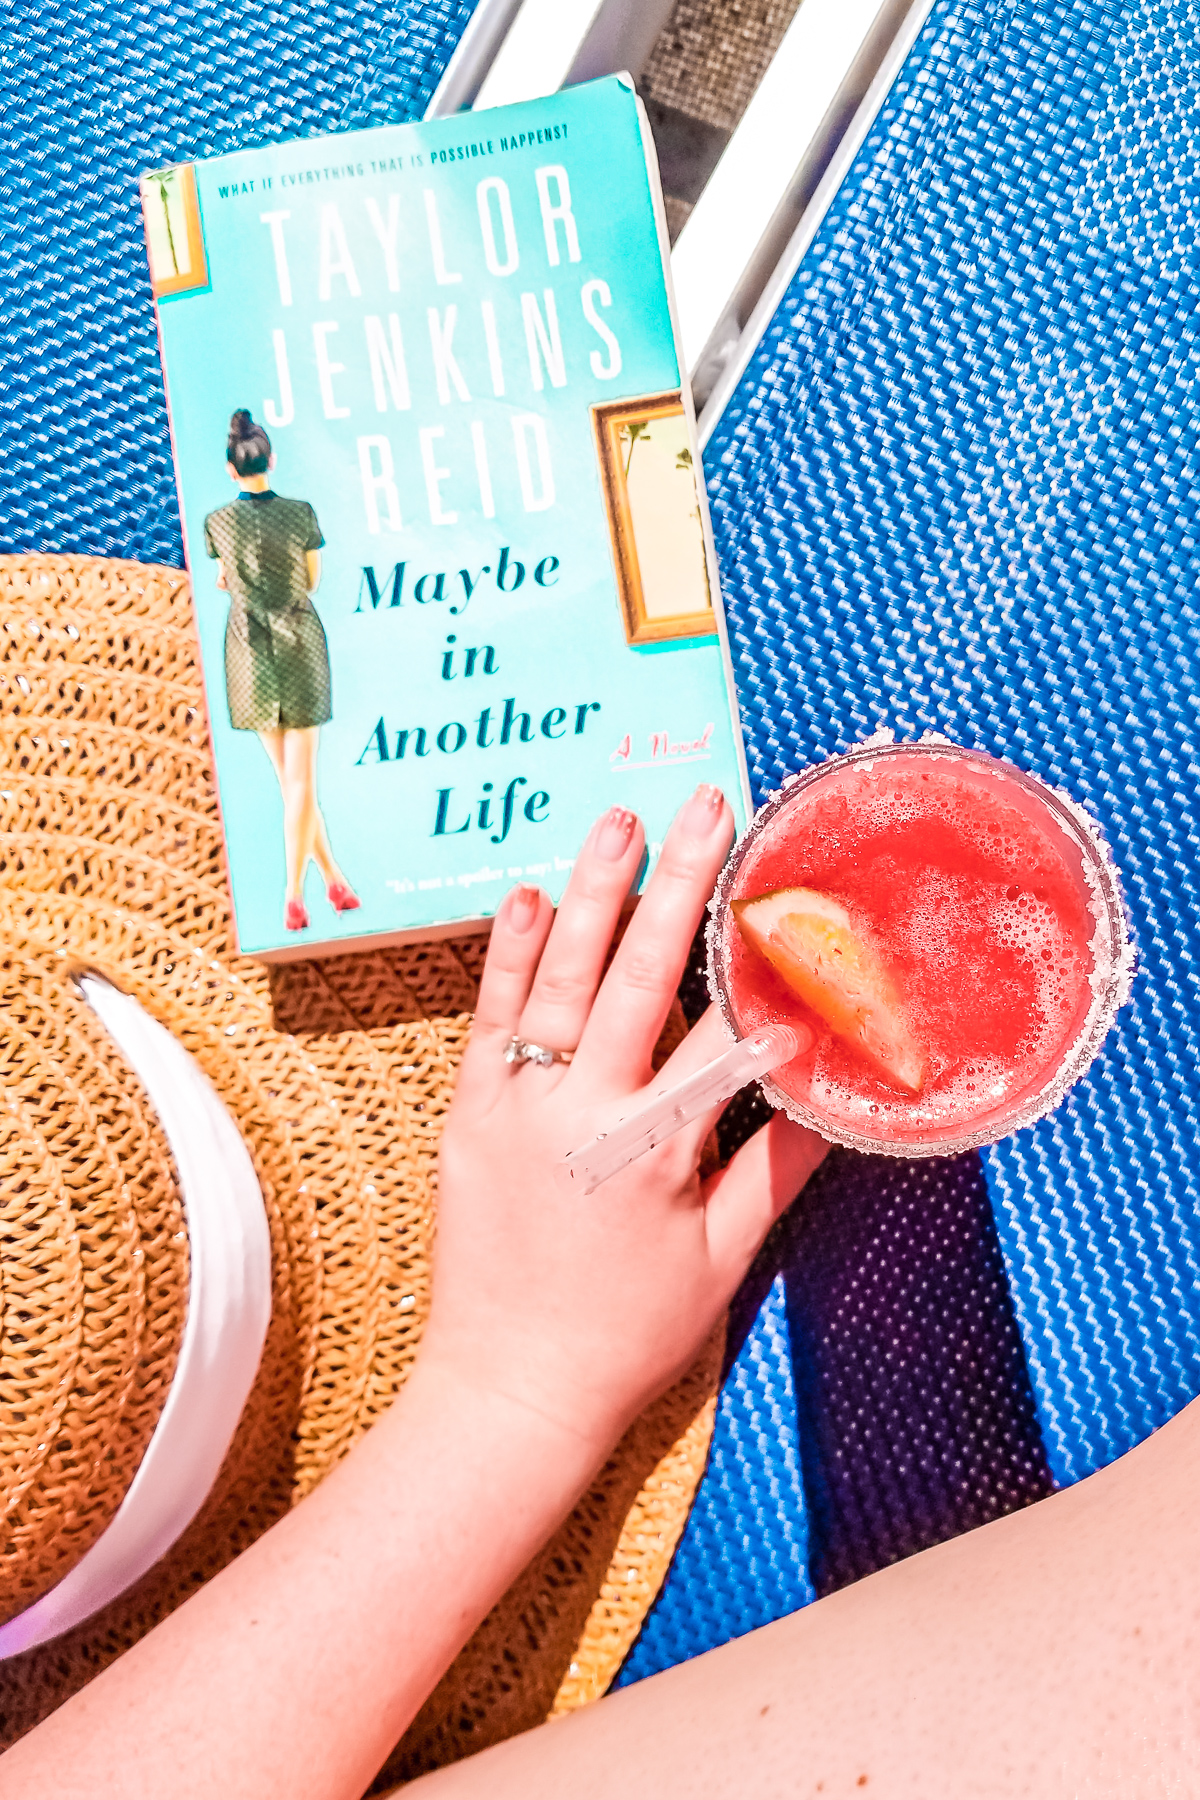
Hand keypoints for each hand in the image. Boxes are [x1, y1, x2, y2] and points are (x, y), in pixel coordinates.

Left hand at [427, 785, 827, 1460]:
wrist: (507, 1392)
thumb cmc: (626, 1335)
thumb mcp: (722, 1261)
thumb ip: (777, 1171)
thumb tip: (834, 1102)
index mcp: (654, 1146)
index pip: (717, 1029)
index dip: (753, 958)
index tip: (781, 888)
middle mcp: (580, 1111)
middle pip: (636, 976)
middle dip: (675, 884)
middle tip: (702, 807)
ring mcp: (514, 1106)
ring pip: (556, 979)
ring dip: (589, 894)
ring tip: (616, 821)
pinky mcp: (468, 1114)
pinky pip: (489, 1020)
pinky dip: (506, 957)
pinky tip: (526, 897)